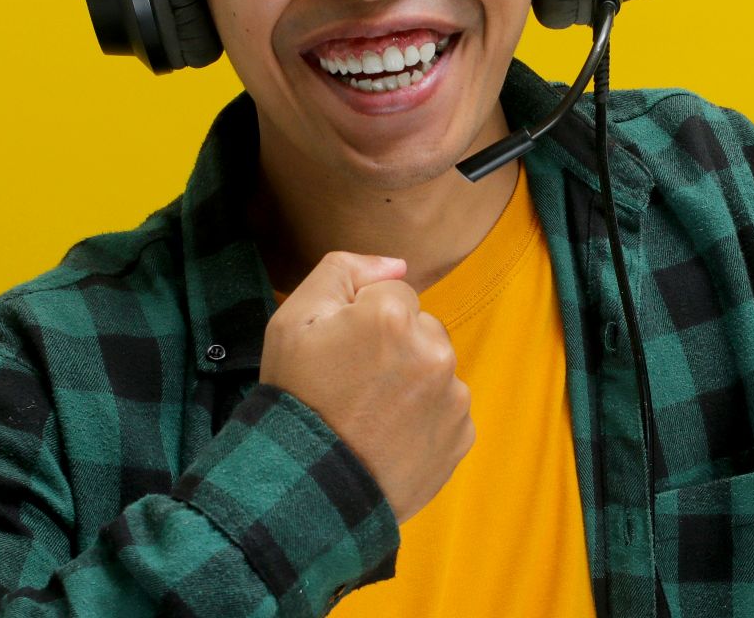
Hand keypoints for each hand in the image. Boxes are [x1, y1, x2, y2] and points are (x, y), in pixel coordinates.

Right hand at [258, 250, 473, 523]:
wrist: (307, 490)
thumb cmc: (295, 398)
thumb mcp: (292, 319)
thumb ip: (344, 270)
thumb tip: (398, 263)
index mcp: (394, 315)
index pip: (392, 293)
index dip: (361, 320)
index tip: (341, 352)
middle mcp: (434, 349)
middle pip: (420, 328)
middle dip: (395, 346)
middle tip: (354, 385)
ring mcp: (452, 396)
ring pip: (435, 369)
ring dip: (412, 382)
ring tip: (370, 415)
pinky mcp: (461, 435)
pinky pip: (446, 410)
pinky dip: (424, 419)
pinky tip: (389, 437)